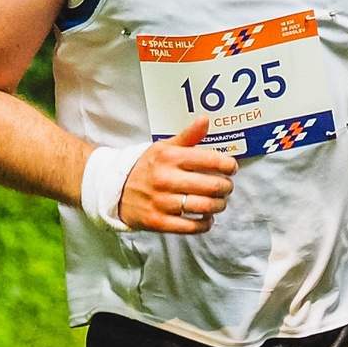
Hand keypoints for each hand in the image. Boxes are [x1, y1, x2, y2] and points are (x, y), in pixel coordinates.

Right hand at [121, 114, 236, 232]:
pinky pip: (192, 227)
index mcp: (170, 157)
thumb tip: (205, 119)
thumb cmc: (147, 168)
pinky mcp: (159, 222)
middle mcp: (166, 179)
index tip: (231, 168)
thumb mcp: (164, 147)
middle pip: (212, 186)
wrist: (116, 190)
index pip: (210, 160)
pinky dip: (205, 224)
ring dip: (219, 205)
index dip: (228, 165)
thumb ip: (188, 136)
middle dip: (226, 187)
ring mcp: (162, 202)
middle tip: (226, 187)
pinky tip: (206, 217)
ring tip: (219, 202)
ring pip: (205, 207)